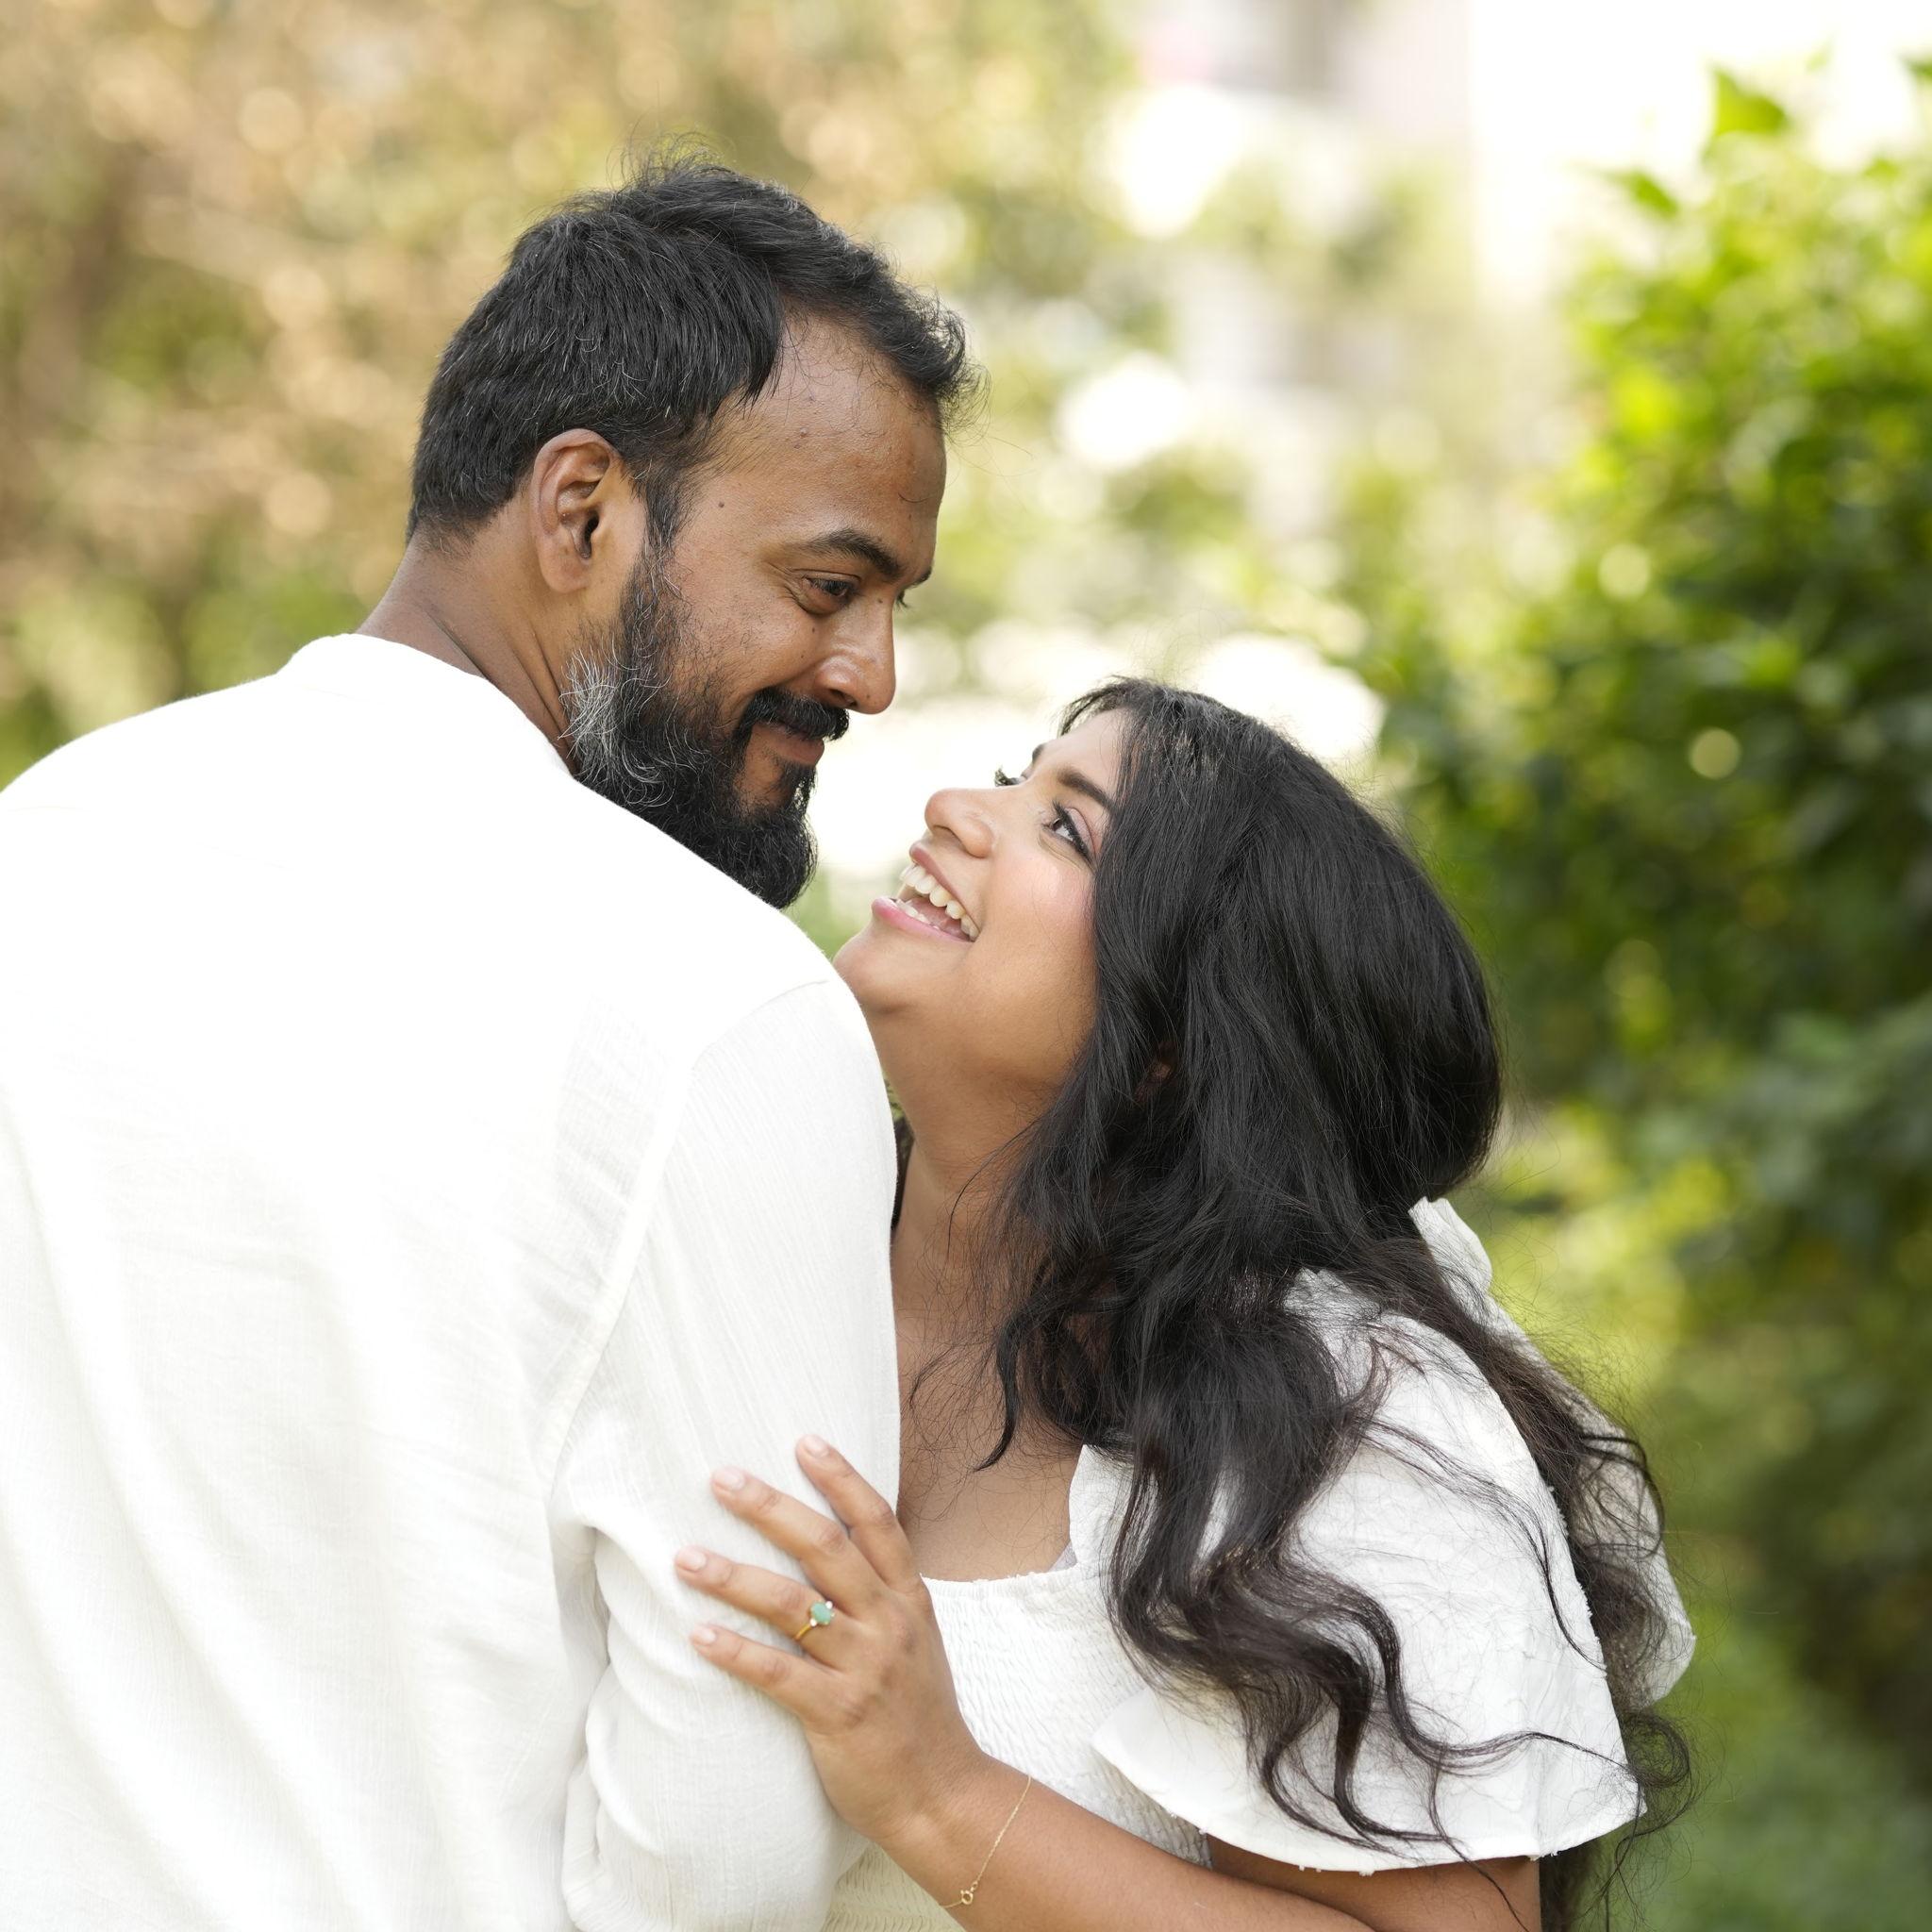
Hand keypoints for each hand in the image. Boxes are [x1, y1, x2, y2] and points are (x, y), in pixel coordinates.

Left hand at [675, 1436, 991, 1847]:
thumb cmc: (919, 1715)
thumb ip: (880, 1596)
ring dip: (734, 1576)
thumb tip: (828, 1552)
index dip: (841, 1477)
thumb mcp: (916, 1640)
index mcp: (909, 1599)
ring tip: (686, 1557)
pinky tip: (698, 1634)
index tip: (803, 1441)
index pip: (877, 1521)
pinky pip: (778, 1673)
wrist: (943, 1795)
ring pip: (793, 1605)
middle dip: (770, 1508)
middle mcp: (889, 1623)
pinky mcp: (838, 1714)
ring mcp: (865, 1667)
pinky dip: (736, 1651)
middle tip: (722, 1479)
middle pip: (826, 1548)